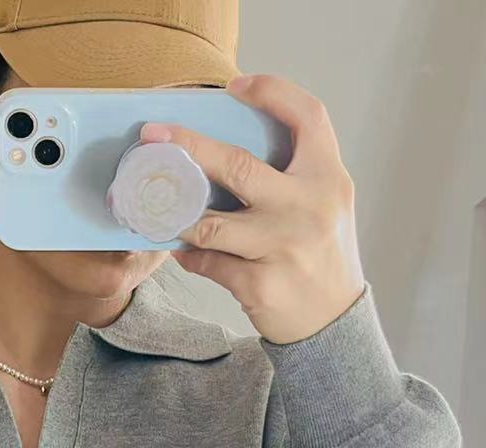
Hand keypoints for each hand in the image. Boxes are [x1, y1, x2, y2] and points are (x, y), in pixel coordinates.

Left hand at [141, 73, 365, 344]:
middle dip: (188, 147)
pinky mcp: (260, 283)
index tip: (235, 86)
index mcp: (328, 178)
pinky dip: (190, 254)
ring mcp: (283, 247)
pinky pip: (207, 262)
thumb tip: (222, 149)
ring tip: (159, 206)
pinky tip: (182, 248)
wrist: (333, 322)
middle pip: (237, 165)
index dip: (272, 92)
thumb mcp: (324, 204)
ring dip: (178, 215)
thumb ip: (292, 174)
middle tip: (153, 136)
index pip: (308, 117)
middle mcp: (308, 208)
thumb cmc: (320, 253)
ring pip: (210, 223)